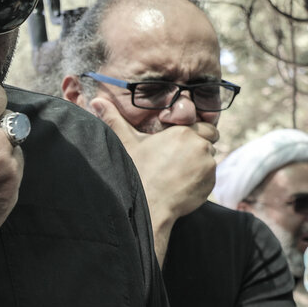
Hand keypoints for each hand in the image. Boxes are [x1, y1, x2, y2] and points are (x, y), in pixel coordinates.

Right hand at [90, 96, 216, 225]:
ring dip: (198, 164)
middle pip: (208, 142)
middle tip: (177, 160)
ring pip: (208, 160)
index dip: (195, 134)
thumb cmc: (136, 172)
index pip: (205, 126)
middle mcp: (200, 145)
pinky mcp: (211, 183)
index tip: (181, 144)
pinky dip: (199, 180)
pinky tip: (180, 185)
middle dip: (197, 148)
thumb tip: (97, 100)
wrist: (148, 205)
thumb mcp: (125, 143)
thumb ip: (114, 119)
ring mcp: (208, 165)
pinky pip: (209, 177)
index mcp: (182, 132)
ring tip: (176, 174)